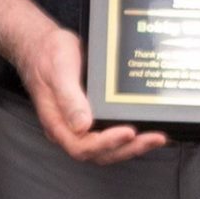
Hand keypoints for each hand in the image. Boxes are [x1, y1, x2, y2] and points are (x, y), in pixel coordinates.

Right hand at [10, 22, 166, 163]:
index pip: (82, 146)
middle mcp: (70, 129)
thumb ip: (69, 97)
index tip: (129, 132)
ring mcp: (81, 125)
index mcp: (57, 123)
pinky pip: (111, 132)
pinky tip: (147, 128)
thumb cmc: (47, 56)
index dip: (107, 143)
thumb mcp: (58, 71)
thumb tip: (82, 124)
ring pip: (108, 147)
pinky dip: (131, 136)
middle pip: (100, 153)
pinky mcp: (92, 116)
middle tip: (155, 138)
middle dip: (129, 148)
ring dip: (133, 146)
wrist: (42, 45)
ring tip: (157, 138)